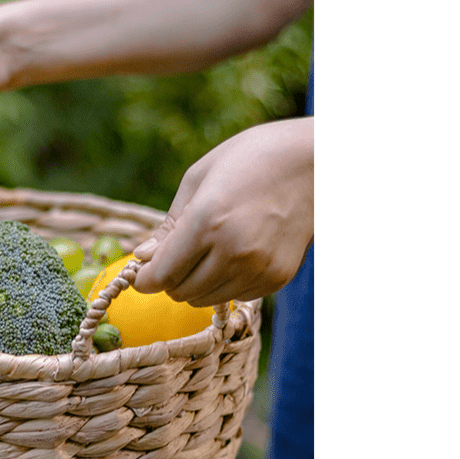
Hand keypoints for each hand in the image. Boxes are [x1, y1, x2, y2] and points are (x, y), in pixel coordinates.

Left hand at [133, 117, 313, 304]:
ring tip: (207, 252)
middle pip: (180, 292)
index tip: (141, 275)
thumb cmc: (252, 159)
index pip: (162, 275)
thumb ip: (169, 225)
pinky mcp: (276, 279)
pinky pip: (234, 296)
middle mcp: (233, 251)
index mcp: (208, 221)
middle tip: (175, 258)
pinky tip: (235, 254)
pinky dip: (224, 283)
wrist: (318, 162)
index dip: (144, 280)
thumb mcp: (200, 178)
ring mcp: (258, 269)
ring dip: (196, 284)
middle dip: (169, 279)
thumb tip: (143, 258)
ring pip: (205, 299)